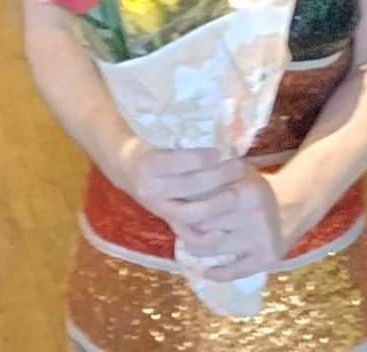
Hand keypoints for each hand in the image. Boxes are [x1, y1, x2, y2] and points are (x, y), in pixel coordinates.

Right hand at [115, 140, 245, 226]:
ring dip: (216, 205)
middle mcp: (151, 189)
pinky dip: (204, 238)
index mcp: (149, 165)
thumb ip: (183, 135)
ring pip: (190, 213)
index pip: (178, 162)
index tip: (221, 151)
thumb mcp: (159, 135)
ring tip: (237, 193)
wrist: (127, 168)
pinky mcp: (166, 221)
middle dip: (219, 177)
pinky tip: (222, 232)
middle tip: (240, 166)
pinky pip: (186, 234)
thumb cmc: (151, 145)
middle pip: (189, 186)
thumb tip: (219, 128)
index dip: (202, 158)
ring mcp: (159, 208)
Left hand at [175, 170, 291, 280]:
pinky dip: (218, 273)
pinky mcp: (267, 256)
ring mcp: (260, 236)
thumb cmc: (255, 188)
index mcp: (242, 189)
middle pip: (201, 225)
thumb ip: (211, 175)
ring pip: (211, 248)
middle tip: (179, 226)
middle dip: (186, 227)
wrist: (293, 205)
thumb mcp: (236, 172)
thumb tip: (175, 185)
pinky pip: (234, 270)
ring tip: (191, 244)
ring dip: (195, 248)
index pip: (199, 201)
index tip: (174, 208)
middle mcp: (252, 212)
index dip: (182, 206)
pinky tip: (207, 271)